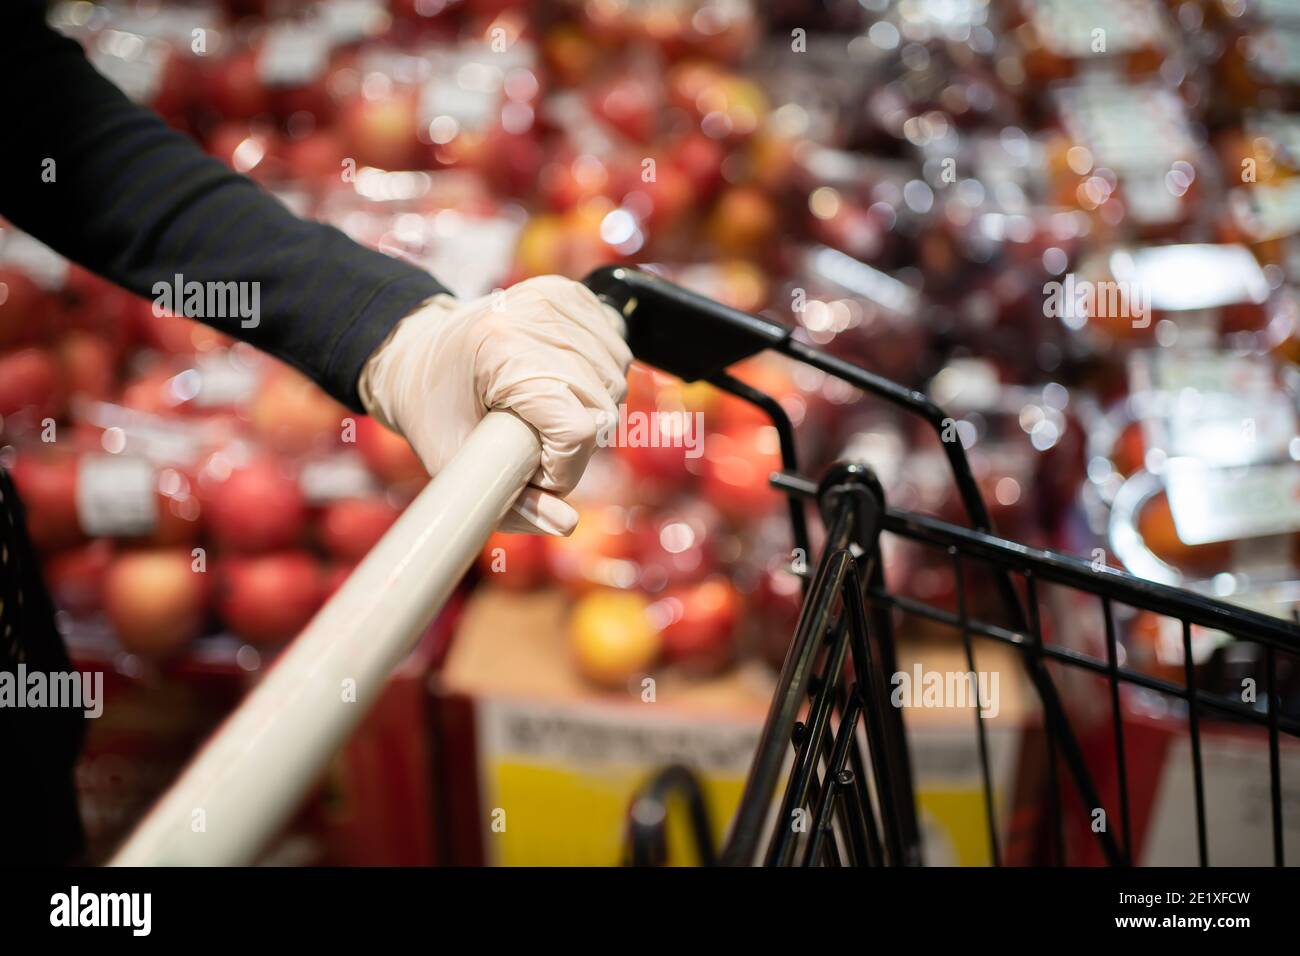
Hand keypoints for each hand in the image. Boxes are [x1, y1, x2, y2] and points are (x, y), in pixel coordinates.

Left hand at [359, 275, 631, 534]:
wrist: (417, 352)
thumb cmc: (432, 411)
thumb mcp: (455, 465)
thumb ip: (512, 506)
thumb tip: (567, 525)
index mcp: (500, 351)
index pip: (576, 428)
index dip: (564, 467)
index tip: (536, 474)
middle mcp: (533, 316)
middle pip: (601, 405)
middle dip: (577, 444)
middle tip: (536, 446)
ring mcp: (555, 300)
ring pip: (615, 379)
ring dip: (591, 410)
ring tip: (546, 413)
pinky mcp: (570, 293)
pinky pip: (616, 349)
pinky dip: (599, 376)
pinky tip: (563, 382)